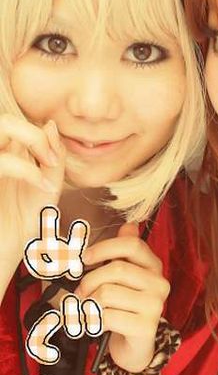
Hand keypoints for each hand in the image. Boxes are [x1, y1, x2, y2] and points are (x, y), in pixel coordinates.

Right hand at [0, 115, 65, 278]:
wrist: (5, 252)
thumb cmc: (23, 220)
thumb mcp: (46, 185)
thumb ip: (53, 155)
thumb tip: (50, 124)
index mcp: (5, 153)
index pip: (17, 124)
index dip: (39, 133)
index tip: (55, 159)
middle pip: (5, 121)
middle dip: (32, 134)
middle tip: (51, 159)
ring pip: (1, 128)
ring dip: (30, 141)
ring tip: (48, 167)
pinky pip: (1, 162)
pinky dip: (27, 169)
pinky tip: (42, 186)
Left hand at [76, 223, 169, 372]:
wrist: (136, 347)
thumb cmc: (125, 308)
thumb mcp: (125, 279)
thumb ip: (124, 253)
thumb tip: (129, 225)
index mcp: (154, 266)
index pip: (132, 245)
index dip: (105, 247)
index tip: (85, 258)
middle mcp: (159, 283)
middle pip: (116, 269)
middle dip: (89, 280)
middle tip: (79, 292)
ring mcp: (155, 306)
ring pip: (107, 293)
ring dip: (88, 302)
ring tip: (86, 308)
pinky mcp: (146, 327)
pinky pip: (108, 316)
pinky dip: (93, 320)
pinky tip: (94, 323)